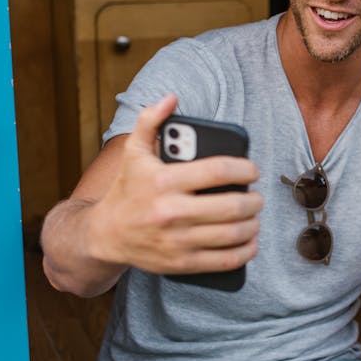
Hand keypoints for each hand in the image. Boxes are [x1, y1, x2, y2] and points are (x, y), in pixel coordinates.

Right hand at [88, 94, 262, 274]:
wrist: (105, 235)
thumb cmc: (126, 191)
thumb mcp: (133, 153)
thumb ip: (151, 121)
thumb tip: (171, 98)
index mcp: (165, 181)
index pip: (219, 170)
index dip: (245, 169)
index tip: (252, 170)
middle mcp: (172, 211)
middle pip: (233, 205)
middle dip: (254, 200)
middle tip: (255, 197)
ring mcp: (178, 240)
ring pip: (233, 233)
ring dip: (253, 224)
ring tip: (253, 216)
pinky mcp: (182, 263)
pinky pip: (225, 260)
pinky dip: (245, 251)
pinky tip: (249, 241)